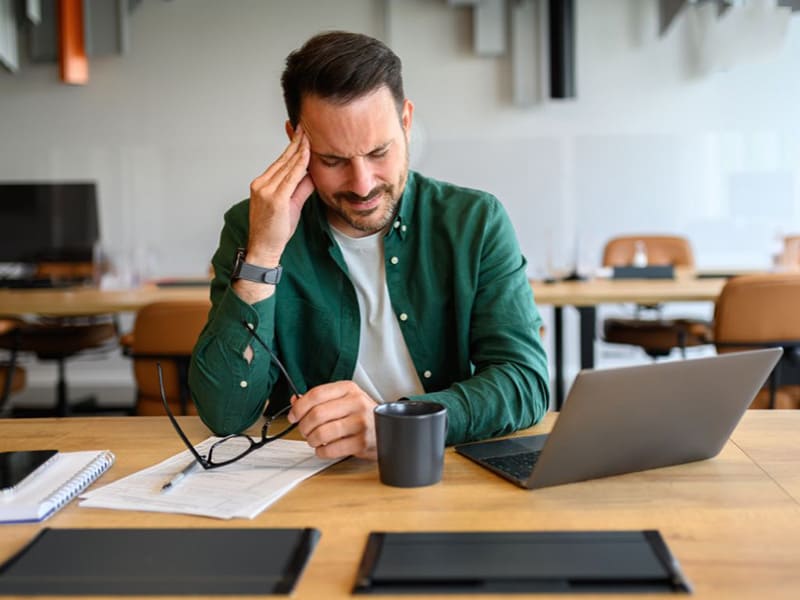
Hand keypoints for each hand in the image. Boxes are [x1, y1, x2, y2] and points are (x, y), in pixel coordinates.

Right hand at [246, 124, 314, 265]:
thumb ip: (301, 188)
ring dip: (299, 148)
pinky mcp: (275, 198)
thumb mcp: (291, 205)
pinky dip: (299, 162)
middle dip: (296, 142)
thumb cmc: (276, 230)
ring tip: (309, 133)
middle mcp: (262, 184)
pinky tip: (307, 152)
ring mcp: (266, 190)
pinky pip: (290, 176)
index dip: (292, 146)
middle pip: (283, 159)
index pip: (280, 160)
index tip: (301, 133)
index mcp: (262, 184)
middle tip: (306, 126)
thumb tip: (312, 174)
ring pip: (287, 164)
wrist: (264, 248)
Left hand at [287, 381, 378, 459]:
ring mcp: (361, 423)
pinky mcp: (363, 443)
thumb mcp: (344, 399)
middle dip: (304, 426)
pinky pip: (331, 449)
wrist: (389, 428)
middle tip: (305, 430)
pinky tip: (324, 448)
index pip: (316, 394)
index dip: (299, 407)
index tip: (293, 416)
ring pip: (322, 433)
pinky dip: (322, 451)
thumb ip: (320, 399)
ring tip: (315, 440)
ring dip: (312, 440)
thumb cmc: (363, 414)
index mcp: (349, 389)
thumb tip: (295, 401)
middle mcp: (356, 403)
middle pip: (316, 414)